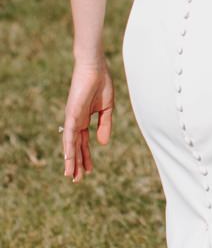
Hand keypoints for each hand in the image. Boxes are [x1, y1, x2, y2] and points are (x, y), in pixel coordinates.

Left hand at [61, 59, 113, 181]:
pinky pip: (70, 135)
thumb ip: (105, 126)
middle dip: (77, 163)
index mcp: (84, 119)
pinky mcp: (72, 115)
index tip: (88, 170)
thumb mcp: (107, 108)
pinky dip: (69, 148)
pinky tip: (69, 159)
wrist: (95, 68)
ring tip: (71, 175)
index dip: (86, 156)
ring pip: (70, 144)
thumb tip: (102, 144)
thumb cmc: (101, 83)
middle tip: (77, 179)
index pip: (83, 142)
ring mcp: (72, 119)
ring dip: (70, 160)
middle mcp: (75, 121)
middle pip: (75, 147)